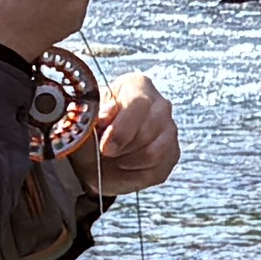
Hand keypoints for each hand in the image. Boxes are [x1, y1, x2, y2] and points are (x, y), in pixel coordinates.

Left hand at [85, 77, 180, 194]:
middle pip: (146, 131)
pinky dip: (135, 174)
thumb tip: (108, 113)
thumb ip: (97, 114)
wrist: (94, 156)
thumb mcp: (88, 119)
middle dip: (122, 147)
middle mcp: (160, 104)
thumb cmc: (92, 131)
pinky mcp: (172, 154)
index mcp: (138, 86)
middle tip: (106, 153)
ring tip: (115, 158)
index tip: (105, 146)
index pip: (139, 103)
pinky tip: (125, 166)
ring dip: (128, 161)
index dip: (121, 129)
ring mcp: (169, 130)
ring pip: (153, 152)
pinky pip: (156, 169)